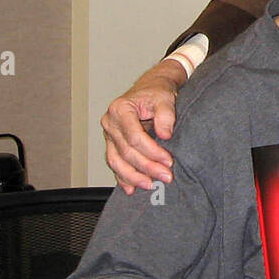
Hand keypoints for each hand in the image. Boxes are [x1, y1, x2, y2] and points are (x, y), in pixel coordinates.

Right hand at [101, 61, 185, 193]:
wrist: (151, 88)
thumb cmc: (157, 92)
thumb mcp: (165, 97)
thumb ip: (166, 114)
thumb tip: (165, 134)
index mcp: (120, 109)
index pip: (134, 137)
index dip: (151, 152)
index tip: (168, 161)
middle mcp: (110, 123)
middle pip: (126, 152)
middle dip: (146, 167)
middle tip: (166, 176)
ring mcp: (109, 135)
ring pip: (116, 161)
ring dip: (133, 177)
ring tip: (150, 185)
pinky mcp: (112, 144)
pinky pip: (115, 163)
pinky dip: (123, 177)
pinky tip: (131, 189)